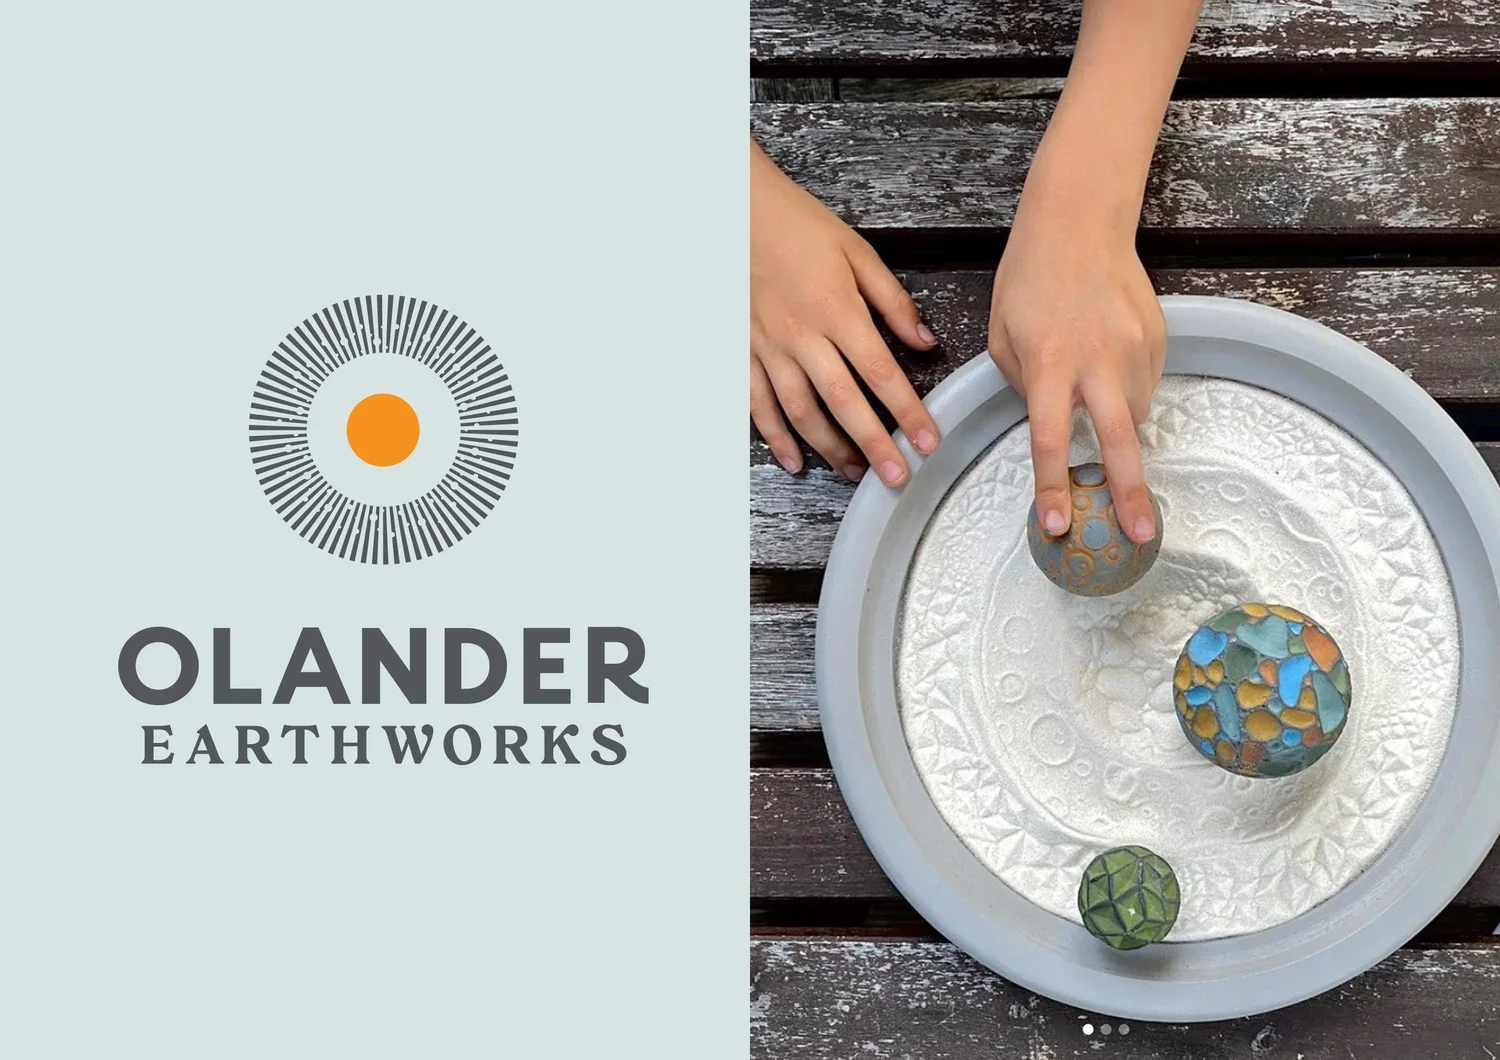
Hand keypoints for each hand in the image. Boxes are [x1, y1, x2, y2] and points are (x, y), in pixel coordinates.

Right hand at [751, 141, 939, 485]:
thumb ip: (892, 302)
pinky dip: (776, 437)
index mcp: (838, 311)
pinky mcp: (742, 353)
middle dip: (873, 446)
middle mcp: (802, 337)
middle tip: (895, 477)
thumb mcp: (857, 253)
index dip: (907, 412)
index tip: (927, 441)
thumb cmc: (797, 226)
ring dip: (829, 448)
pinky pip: (758, 405)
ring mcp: (769, 350)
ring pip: (801, 412)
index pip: (881, 373)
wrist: (736, 211)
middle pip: (843, 403)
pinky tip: (794, 461)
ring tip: (854, 472)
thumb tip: (924, 342)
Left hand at [987, 174, 1165, 542]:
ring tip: (1099, 395)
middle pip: (1120, 440)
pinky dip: (1128, 389)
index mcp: (1049, 364)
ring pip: (1135, 413)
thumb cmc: (1029, 279)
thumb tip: (1053, 425)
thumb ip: (1026, 388)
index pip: (1049, 439)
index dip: (1053, 487)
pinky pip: (1145, 384)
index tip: (1058, 525)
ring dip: (1119, 426)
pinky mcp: (1159, 339)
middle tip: (1139, 535)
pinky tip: (1109, 361)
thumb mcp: (1003, 338)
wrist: (1079, 222)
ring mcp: (1135, 348)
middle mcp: (1097, 360)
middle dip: (1131, 493)